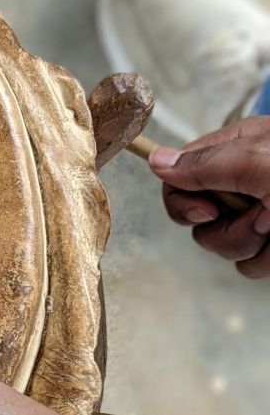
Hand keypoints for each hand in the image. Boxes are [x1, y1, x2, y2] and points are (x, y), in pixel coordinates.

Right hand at [149, 118, 269, 278]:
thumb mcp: (260, 161)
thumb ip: (205, 164)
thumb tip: (155, 161)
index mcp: (238, 149)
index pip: (179, 175)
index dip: (184, 201)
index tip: (209, 211)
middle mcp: (244, 181)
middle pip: (197, 219)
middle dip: (224, 230)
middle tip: (263, 216)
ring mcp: (258, 213)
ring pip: (222, 246)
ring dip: (249, 245)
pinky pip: (248, 265)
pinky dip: (267, 260)